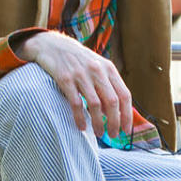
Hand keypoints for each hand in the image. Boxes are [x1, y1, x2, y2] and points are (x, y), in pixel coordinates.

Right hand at [19, 30, 133, 140]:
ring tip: (99, 133)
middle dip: (115, 122)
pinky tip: (81, 127)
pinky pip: (76, 103)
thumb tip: (110, 114)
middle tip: (113, 135)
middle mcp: (97, 71)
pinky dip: (80, 118)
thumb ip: (106, 87)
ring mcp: (81, 74)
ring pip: (95, 105)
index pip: (124, 95)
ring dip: (98, 123)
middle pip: (112, 102)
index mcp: (109, 69)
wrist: (52, 45)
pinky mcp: (65, 79)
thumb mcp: (96, 68)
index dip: (127, 115)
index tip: (126, 130)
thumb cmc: (78, 60)